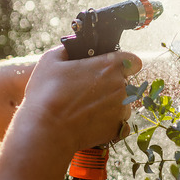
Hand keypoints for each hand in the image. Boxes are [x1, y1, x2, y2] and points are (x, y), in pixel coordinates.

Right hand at [21, 46, 141, 154]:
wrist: (47, 131)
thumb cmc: (47, 94)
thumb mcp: (50, 61)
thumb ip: (67, 50)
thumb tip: (72, 48)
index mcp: (109, 66)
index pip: (133, 60)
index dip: (122, 63)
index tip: (110, 68)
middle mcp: (121, 87)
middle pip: (125, 82)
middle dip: (110, 84)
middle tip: (87, 90)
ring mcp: (122, 109)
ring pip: (123, 103)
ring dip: (110, 105)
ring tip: (86, 109)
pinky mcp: (118, 129)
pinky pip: (121, 124)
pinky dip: (110, 124)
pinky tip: (93, 122)